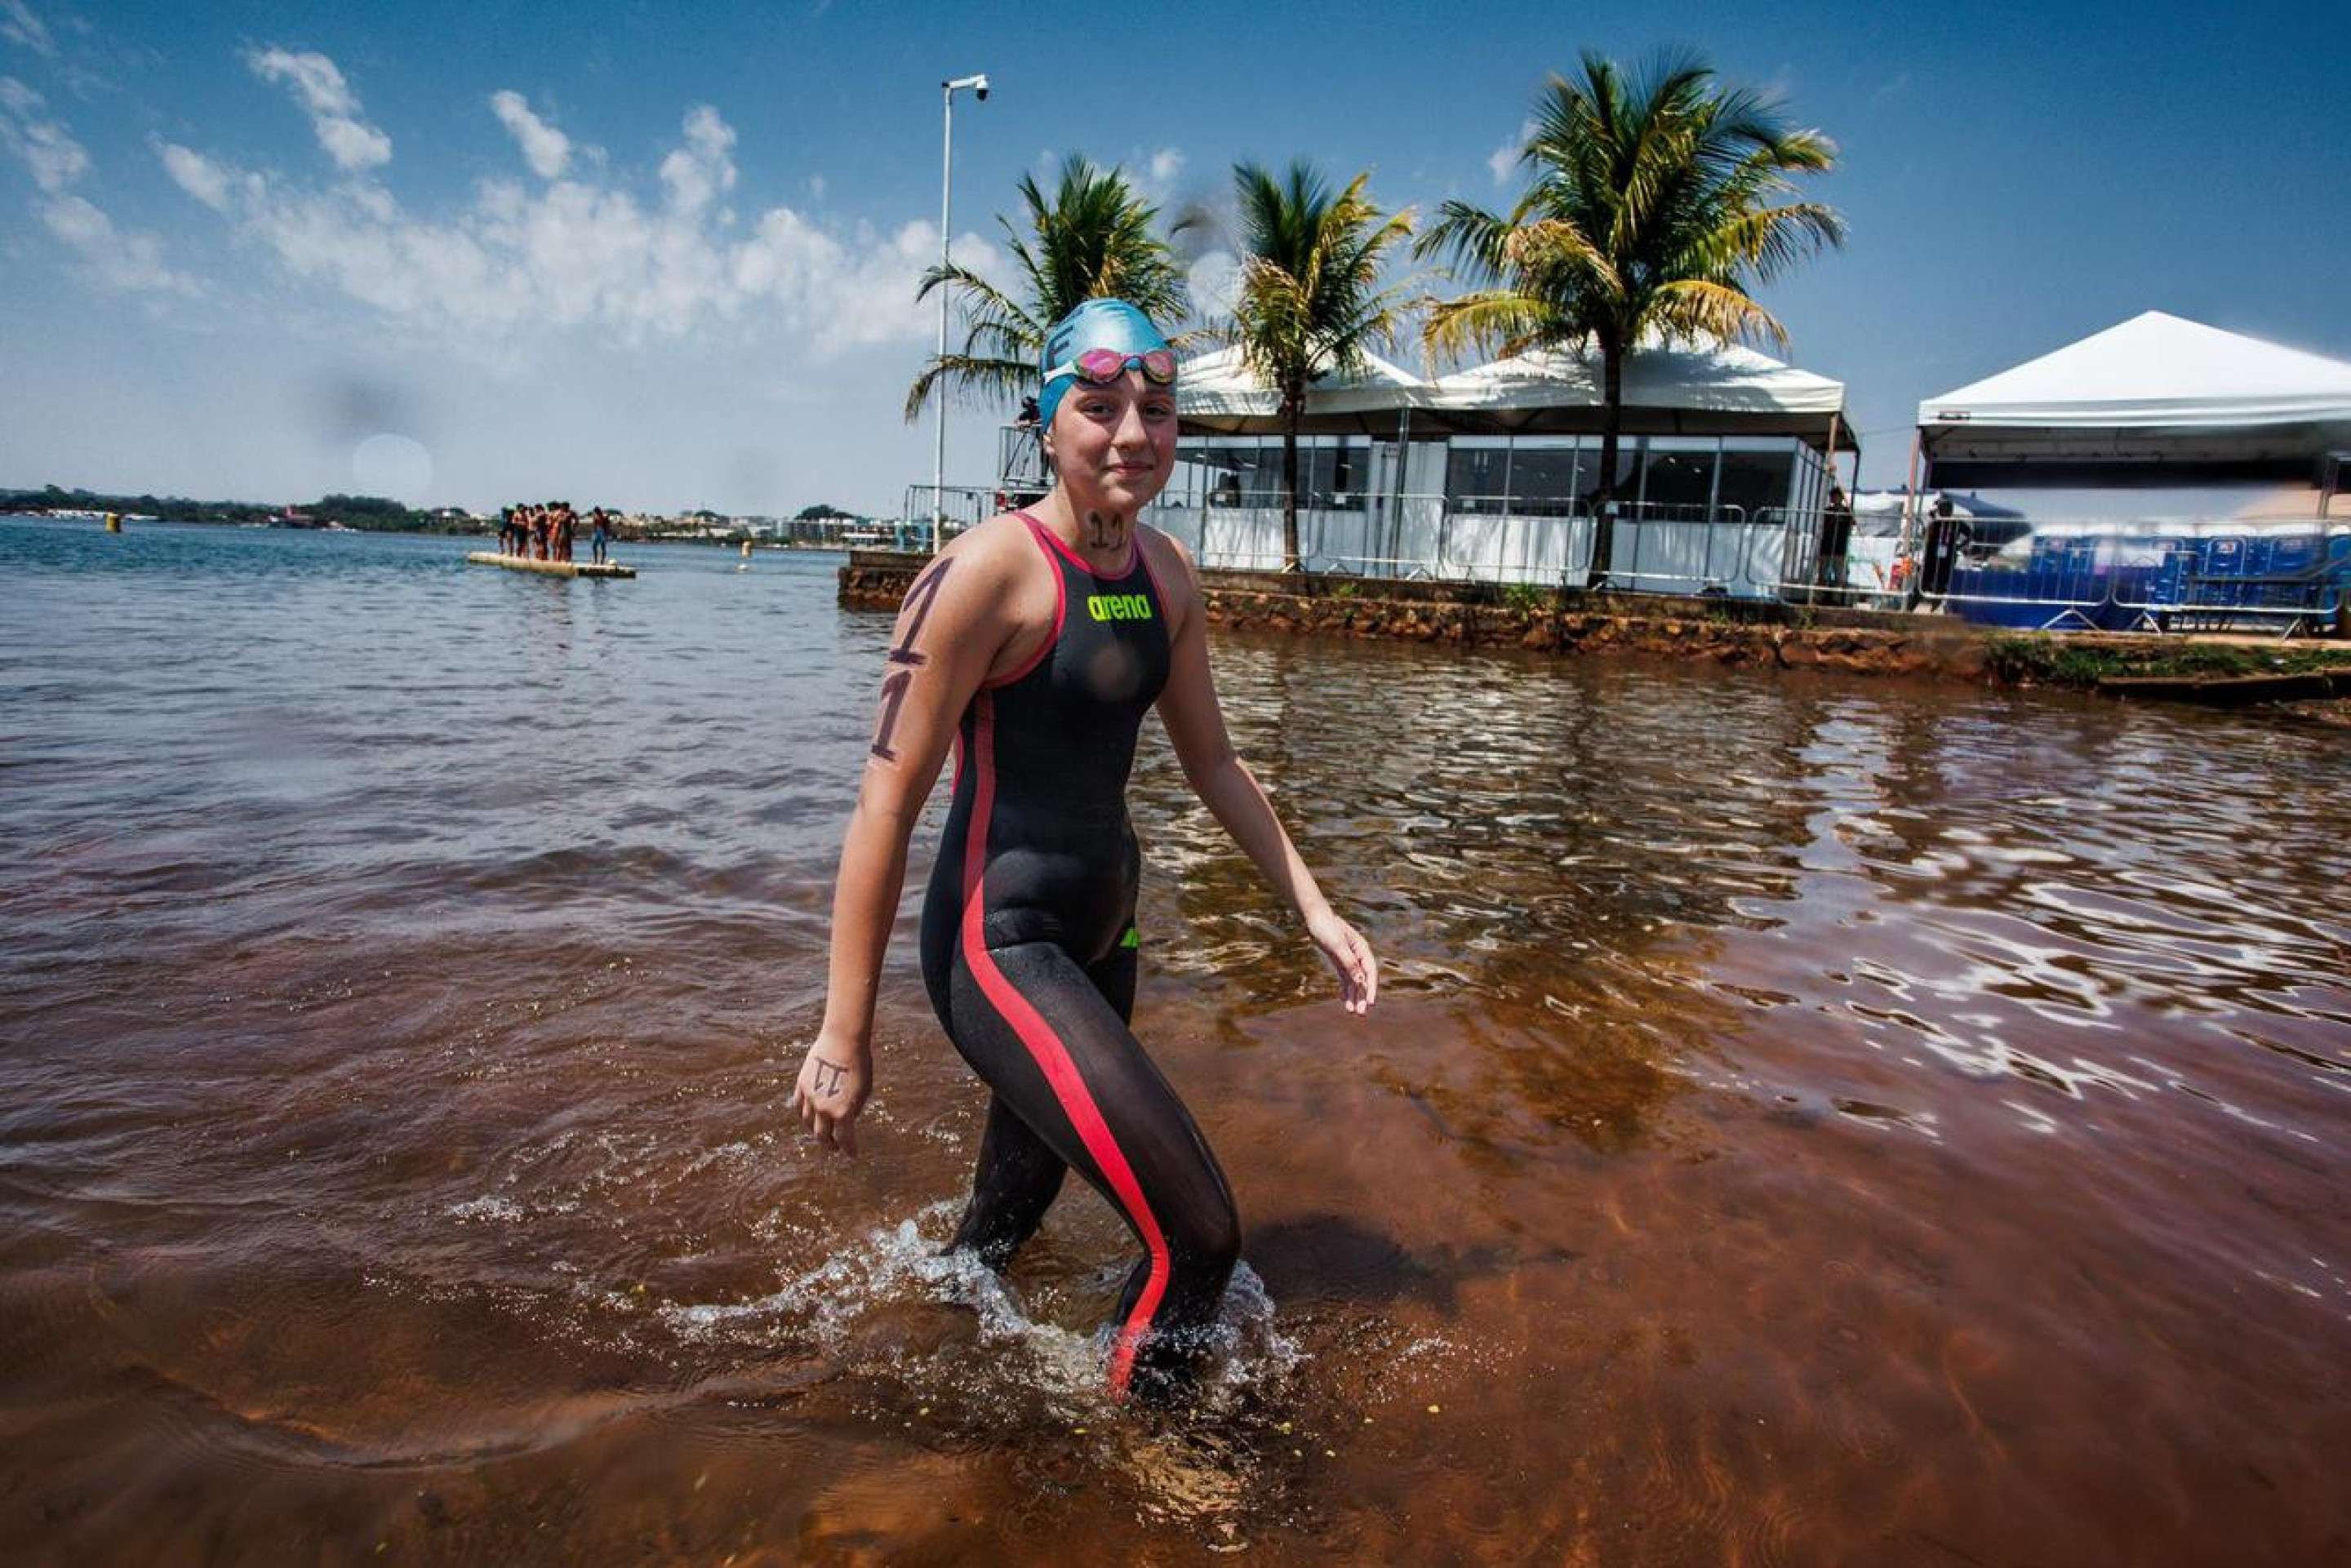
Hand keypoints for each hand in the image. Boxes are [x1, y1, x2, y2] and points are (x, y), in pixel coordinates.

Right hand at [787, 1034, 870, 1155]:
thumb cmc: (860, 1064)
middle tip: (834, 1148)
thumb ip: (854, 1108)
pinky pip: (798, 1105)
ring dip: (814, 1130)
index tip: (852, 1155)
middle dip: (829, 1144)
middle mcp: (824, 1108)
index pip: (845, 1139)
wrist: (843, 1040)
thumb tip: (847, 1118)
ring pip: (807, 1122)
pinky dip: (802, 1114)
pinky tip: (808, 1117)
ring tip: (820, 1133)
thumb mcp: (864, 1090)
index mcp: (843, 1112)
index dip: (849, 1150)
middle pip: (822, 1135)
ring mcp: (810, 1097)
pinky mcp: (801, 1085)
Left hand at [1305, 908, 1377, 1015]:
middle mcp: (1357, 955)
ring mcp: (1347, 958)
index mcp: (1362, 949)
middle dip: (1361, 996)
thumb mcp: (1337, 946)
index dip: (1371, 988)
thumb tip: (1361, 981)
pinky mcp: (1338, 960)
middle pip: (1362, 979)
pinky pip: (1343, 977)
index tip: (1369, 1003)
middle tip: (1360, 1013)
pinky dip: (1343, 988)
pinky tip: (1342, 999)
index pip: (1370, 972)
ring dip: (1352, 995)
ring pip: (1353, 980)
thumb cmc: (1326, 927)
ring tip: (1350, 1011)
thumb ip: (1349, 963)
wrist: (1313, 917)